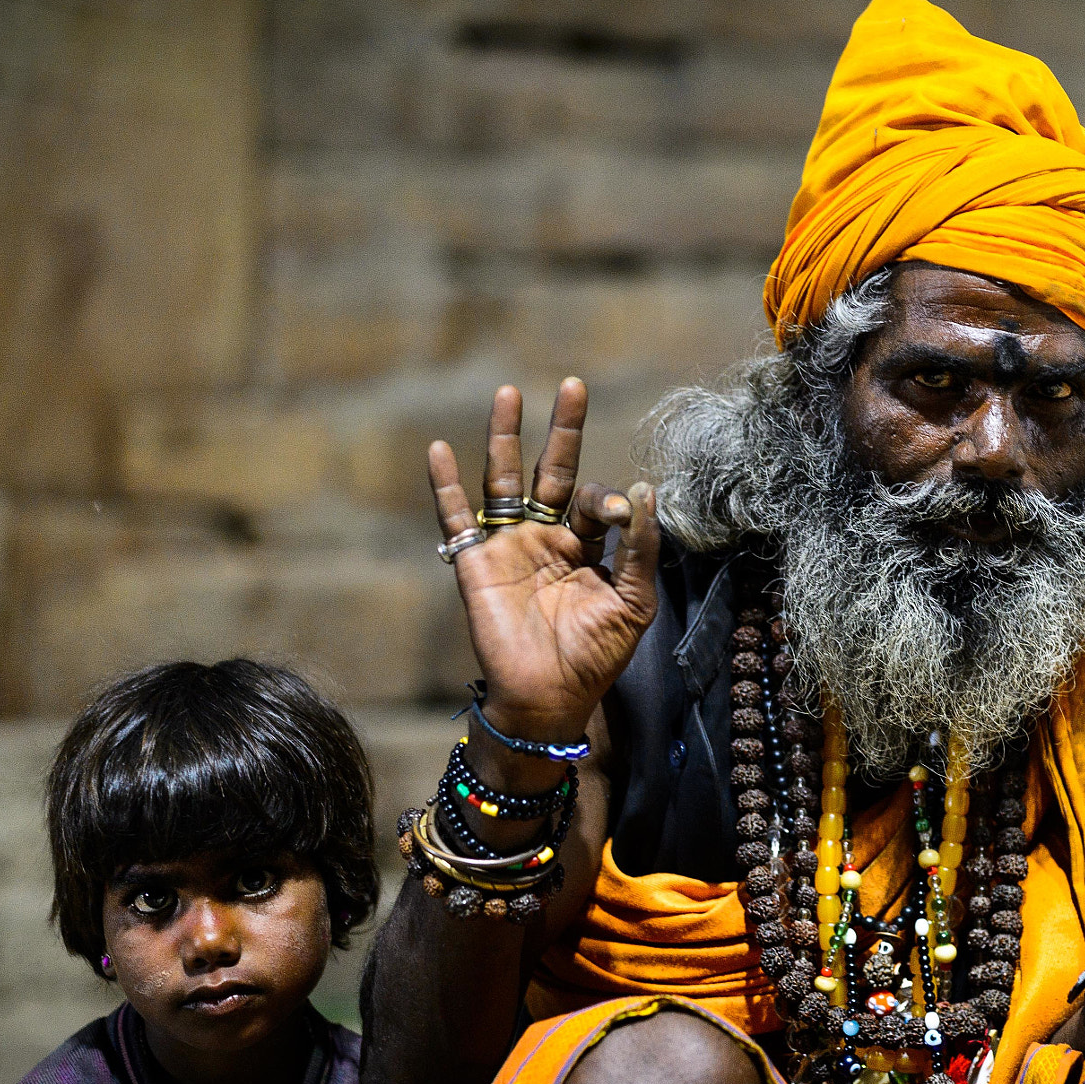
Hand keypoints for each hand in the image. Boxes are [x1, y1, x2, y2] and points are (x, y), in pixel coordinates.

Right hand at [428, 378, 660, 751]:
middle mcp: (546, 538)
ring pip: (504, 479)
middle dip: (562, 429)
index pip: (596, 501)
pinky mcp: (475, 562)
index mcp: (586, 547)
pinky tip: (439, 449)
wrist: (549, 699)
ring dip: (504, 437)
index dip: (610, 499)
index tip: (622, 513)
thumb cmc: (596, 656)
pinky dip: (444, 485)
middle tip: (572, 384)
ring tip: (508, 393)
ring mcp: (508, 546)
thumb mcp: (634, 602)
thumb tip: (645, 490)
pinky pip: (456, 517)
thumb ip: (642, 549)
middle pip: (551, 470)